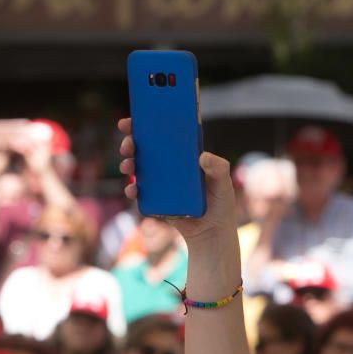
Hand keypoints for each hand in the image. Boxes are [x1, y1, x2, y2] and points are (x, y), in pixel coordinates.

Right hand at [117, 117, 236, 242]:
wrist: (212, 232)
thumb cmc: (221, 203)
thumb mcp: (224, 183)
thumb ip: (219, 168)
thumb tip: (202, 156)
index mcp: (184, 156)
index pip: (162, 136)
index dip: (145, 126)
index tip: (131, 121)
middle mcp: (169, 167)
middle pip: (145, 150)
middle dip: (131, 144)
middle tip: (128, 145)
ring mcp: (160, 183)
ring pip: (138, 169)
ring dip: (128, 165)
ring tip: (128, 166)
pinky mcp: (155, 200)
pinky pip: (139, 192)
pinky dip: (132, 189)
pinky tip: (133, 189)